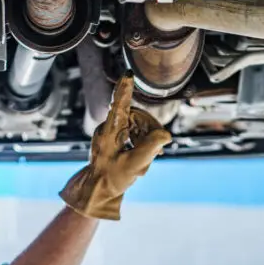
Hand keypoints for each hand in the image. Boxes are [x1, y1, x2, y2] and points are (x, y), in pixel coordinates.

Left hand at [59, 73, 171, 219]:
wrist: (98, 190)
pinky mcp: (113, 137)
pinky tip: (143, 159)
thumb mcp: (134, 165)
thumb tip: (166, 135)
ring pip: (137, 125)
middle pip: (137, 117)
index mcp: (110, 131)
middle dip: (150, 131)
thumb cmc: (112, 178)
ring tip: (145, 161)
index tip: (128, 74)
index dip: (125, 89)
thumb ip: (150, 148)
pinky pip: (133, 132)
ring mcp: (110, 132)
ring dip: (146, 140)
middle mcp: (108, 127)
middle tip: (158, 151)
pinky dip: (141, 143)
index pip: (119, 105)